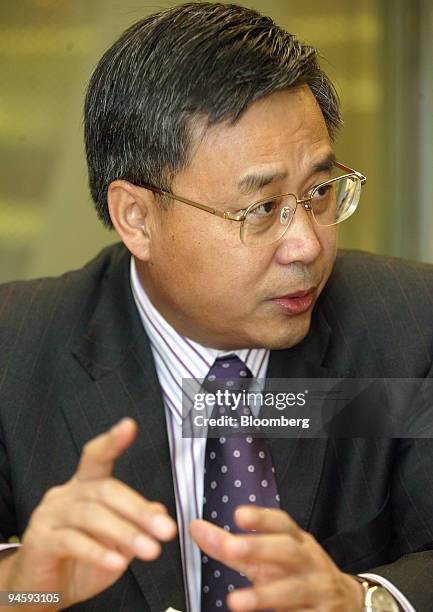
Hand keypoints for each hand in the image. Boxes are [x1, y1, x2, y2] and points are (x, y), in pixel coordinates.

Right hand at [5, 418, 176, 608]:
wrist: (41, 591)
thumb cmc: (78, 562)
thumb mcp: (115, 542)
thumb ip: (134, 523)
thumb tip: (159, 510)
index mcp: (84, 487)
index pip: (97, 457)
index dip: (112, 441)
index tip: (129, 426)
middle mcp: (66, 494)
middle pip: (105, 490)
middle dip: (139, 510)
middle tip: (165, 529)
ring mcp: (50, 515)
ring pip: (91, 515)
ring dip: (125, 533)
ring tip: (149, 550)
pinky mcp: (39, 541)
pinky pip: (71, 541)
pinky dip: (97, 552)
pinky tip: (117, 562)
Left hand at [190, 505, 362, 610]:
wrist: (346, 603)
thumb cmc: (297, 574)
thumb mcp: (270, 556)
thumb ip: (232, 545)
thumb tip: (197, 528)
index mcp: (297, 542)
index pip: (282, 524)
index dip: (262, 518)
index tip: (238, 515)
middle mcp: (309, 562)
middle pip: (287, 551)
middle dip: (260, 548)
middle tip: (232, 549)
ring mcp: (317, 591)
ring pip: (292, 590)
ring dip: (263, 596)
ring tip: (235, 602)